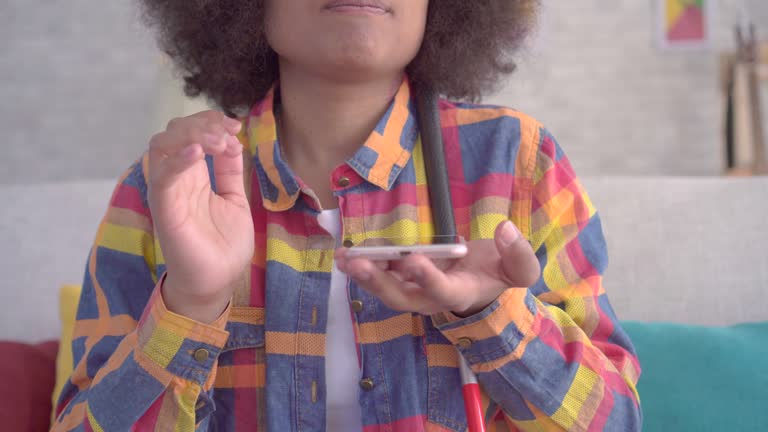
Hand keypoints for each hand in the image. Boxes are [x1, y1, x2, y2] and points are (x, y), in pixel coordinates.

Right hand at [147, 111, 253, 322]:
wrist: (217, 281)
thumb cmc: (223, 243)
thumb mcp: (234, 199)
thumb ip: (229, 172)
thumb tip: (233, 142)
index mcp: (192, 175)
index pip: (191, 133)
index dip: (211, 121)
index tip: (235, 125)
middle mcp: (176, 178)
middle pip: (174, 131)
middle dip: (202, 122)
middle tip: (229, 130)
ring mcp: (167, 192)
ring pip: (162, 144)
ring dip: (192, 134)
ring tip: (219, 141)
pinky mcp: (163, 208)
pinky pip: (162, 176)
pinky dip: (178, 159)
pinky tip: (200, 152)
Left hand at [334, 221, 539, 315]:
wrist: (485, 283)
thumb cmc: (499, 273)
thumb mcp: (520, 268)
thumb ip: (518, 254)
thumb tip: (506, 229)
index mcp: (461, 293)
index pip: (442, 290)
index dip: (427, 277)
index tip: (413, 259)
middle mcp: (432, 298)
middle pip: (402, 298)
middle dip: (378, 282)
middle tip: (357, 264)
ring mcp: (416, 291)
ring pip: (386, 290)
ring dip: (363, 275)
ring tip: (343, 257)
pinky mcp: (405, 280)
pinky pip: (382, 276)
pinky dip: (365, 264)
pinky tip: (348, 251)